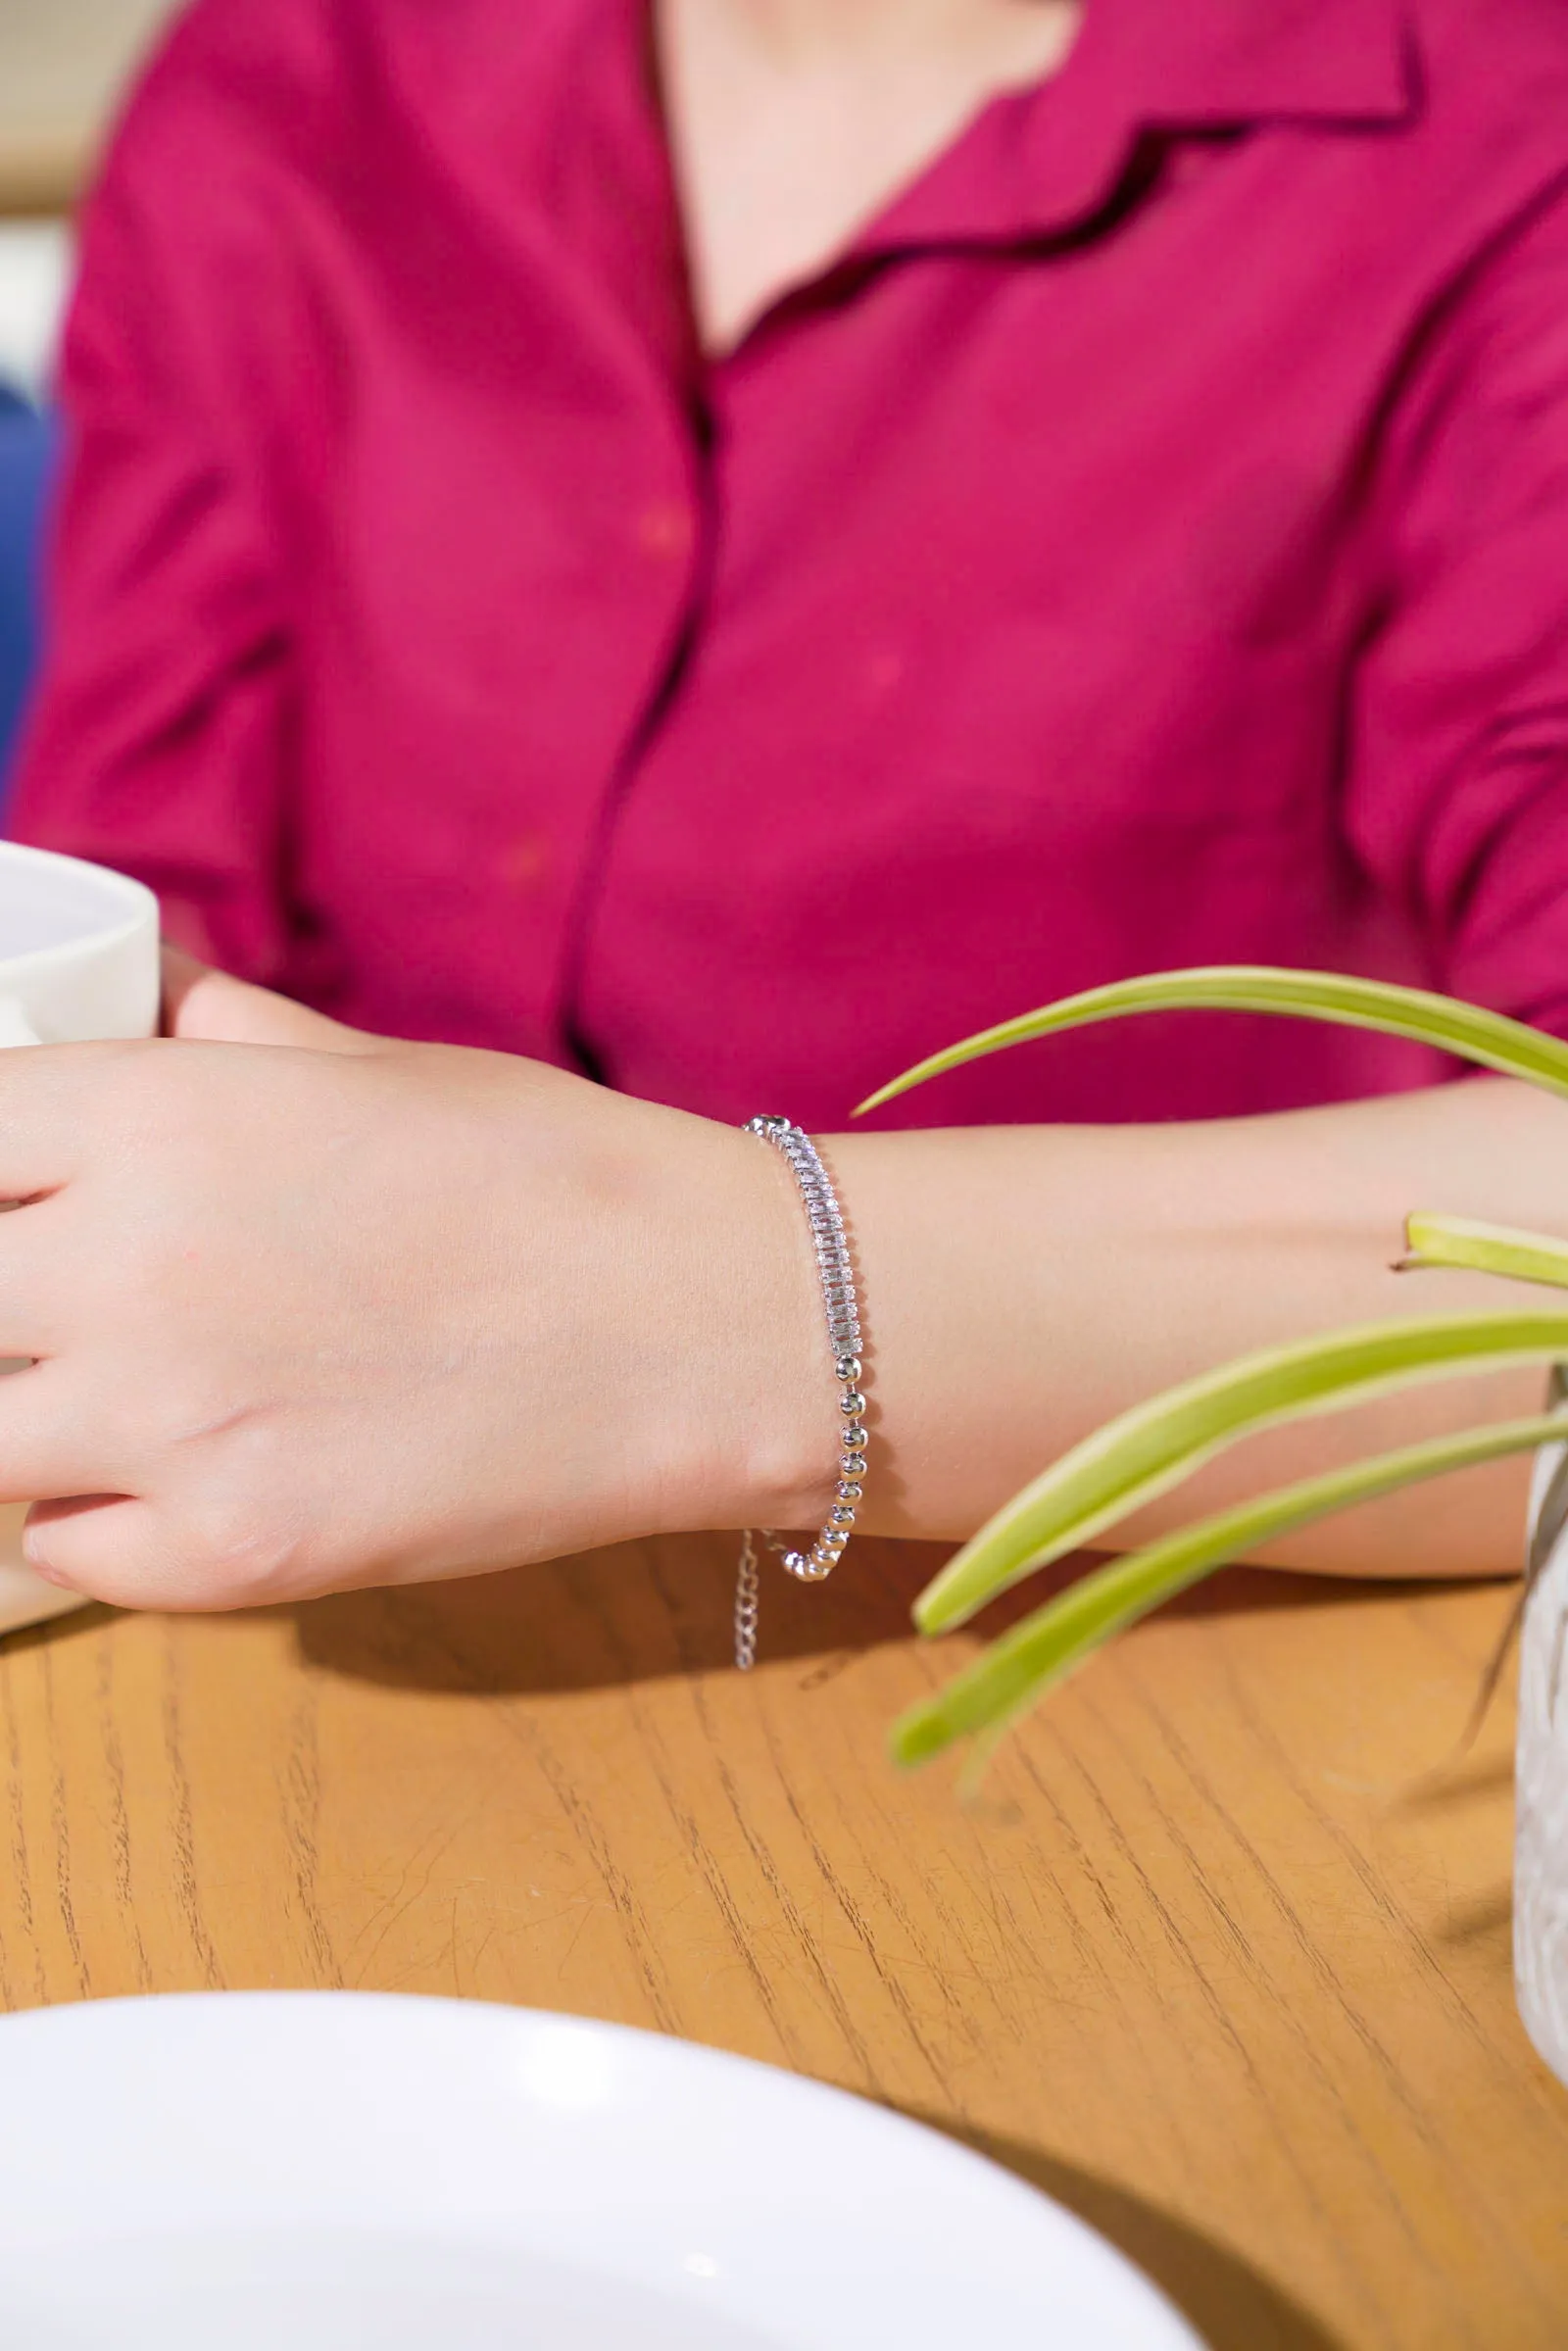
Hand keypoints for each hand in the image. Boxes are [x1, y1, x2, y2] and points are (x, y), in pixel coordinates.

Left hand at [3, 967, 832, 1608]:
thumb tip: (142, 1000)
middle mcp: (126, 1267)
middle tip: (60, 1307)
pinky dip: (92, 1518)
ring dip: (21, 1415)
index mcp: (152, 1117)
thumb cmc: (556, 1174)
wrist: (705, 1325)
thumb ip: (221, 1038)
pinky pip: (63, 1549)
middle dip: (0, 1300)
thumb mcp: (373, 1066)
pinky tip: (175, 1474)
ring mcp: (168, 1426)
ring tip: (103, 1397)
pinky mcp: (229, 1556)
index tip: (16, 1200)